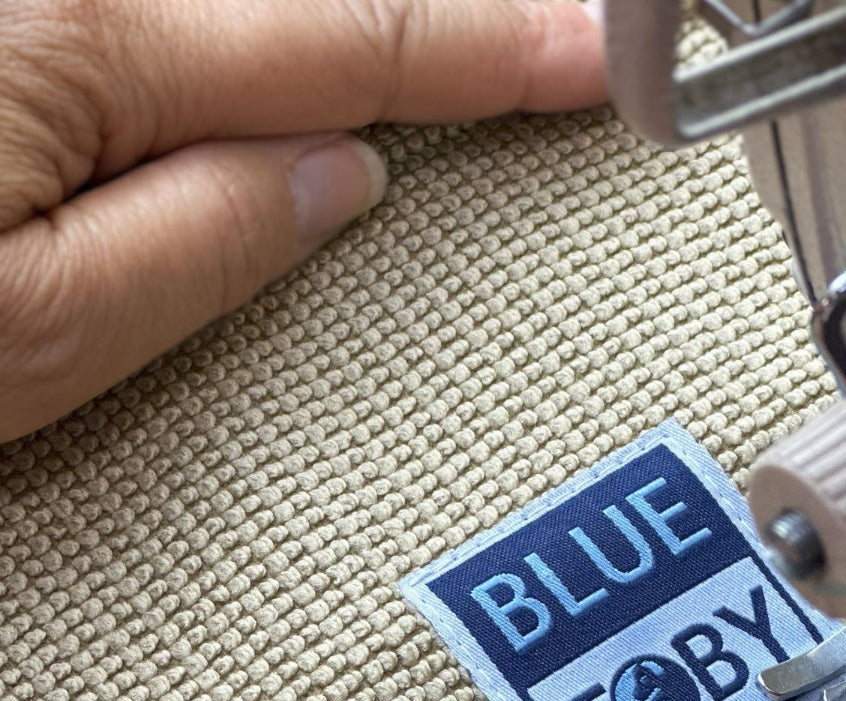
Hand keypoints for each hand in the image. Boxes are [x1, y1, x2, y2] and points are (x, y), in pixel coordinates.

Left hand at [0, 0, 605, 442]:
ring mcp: (28, 3)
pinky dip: (266, 51)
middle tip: (547, 46)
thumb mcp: (32, 330)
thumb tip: (336, 178)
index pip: (347, 44)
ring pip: (239, 17)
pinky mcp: (10, 39)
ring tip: (449, 72)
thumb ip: (203, 241)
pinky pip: (173, 30)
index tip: (593, 56)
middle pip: (301, 8)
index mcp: (75, 39)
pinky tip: (307, 86)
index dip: (490, 52)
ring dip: (347, 45)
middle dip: (437, 30)